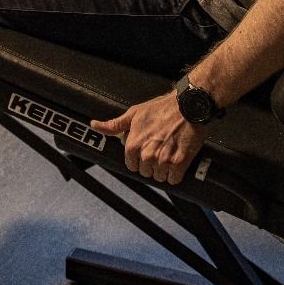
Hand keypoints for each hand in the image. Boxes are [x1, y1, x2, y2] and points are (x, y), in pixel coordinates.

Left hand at [89, 94, 205, 185]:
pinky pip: (174, 179)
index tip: (146, 151)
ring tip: (169, 154)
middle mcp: (147, 155)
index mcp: (133, 145)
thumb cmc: (162, 108)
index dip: (138, 159)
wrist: (188, 106)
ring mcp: (163, 160)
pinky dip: (176, 173)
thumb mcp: (134, 114)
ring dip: (164, 170)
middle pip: (146, 173)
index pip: (131, 166)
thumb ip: (114, 125)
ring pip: (160, 177)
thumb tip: (95, 125)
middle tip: (159, 151)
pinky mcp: (180, 162)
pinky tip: (177, 161)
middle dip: (151, 165)